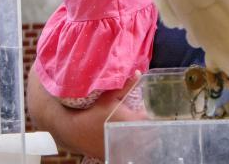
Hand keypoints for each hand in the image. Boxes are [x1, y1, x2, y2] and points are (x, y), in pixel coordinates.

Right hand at [27, 66, 145, 158]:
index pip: (153, 120)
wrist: (75, 131)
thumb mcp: (109, 97)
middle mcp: (132, 136)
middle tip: (143, 119)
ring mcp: (125, 147)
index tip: (150, 111)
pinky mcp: (117, 154)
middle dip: (150, 127)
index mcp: (133, 121)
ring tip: (136, 129)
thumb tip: (138, 73)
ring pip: (143, 145)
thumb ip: (126, 86)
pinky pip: (132, 152)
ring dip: (142, 137)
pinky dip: (133, 146)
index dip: (154, 115)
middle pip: (151, 134)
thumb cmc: (93, 112)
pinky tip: (127, 138)